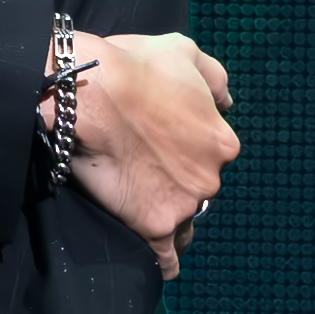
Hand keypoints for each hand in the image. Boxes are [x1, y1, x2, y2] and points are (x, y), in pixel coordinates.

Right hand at [44, 29, 236, 279]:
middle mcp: (210, 178)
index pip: (212, 156)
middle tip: (145, 170)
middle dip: (178, 183)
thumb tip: (226, 102)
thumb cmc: (133, 67)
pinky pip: (166, 258)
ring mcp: (184, 205)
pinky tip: (158, 261)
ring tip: (145, 209)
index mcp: (222, 141)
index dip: (187, 151)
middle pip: (198, 190)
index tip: (163, 146)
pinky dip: (163, 261)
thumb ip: (214, 78)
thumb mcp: (184, 52)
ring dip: (171, 218)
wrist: (88, 92)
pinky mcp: (154, 227)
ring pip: (185, 224)